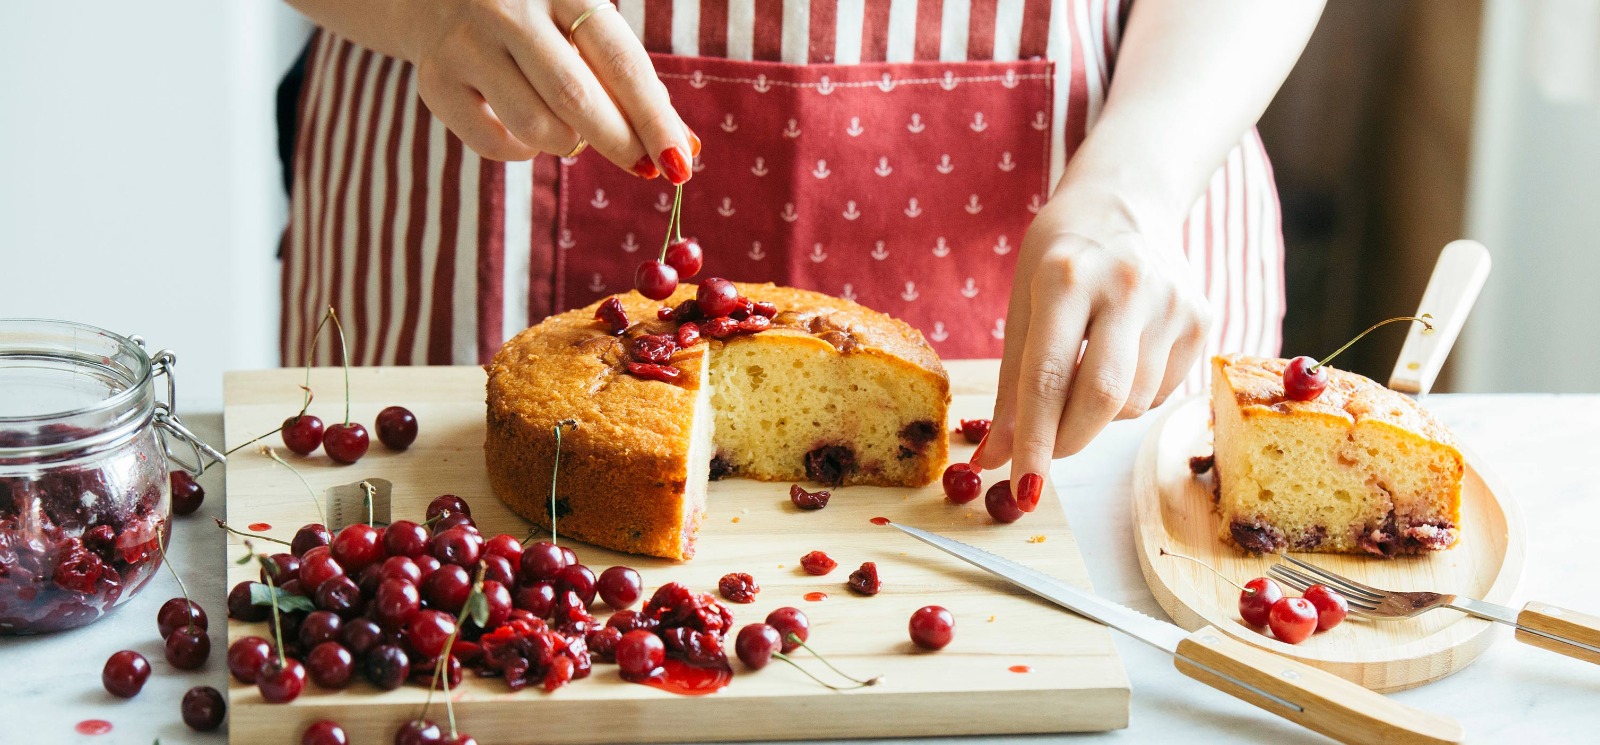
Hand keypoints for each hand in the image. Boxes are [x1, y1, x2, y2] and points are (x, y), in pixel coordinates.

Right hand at [398, 0, 696, 178]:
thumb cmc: (536, 18)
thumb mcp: (582, 26)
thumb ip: (629, 81)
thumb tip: (685, 148)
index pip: (621, 62)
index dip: (654, 119)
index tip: (681, 163)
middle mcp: (509, 8)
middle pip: (576, 98)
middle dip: (619, 143)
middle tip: (644, 167)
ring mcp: (466, 43)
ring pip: (535, 128)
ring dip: (569, 144)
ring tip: (571, 127)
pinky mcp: (435, 81)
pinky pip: (494, 145)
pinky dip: (523, 152)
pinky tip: (526, 130)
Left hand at [973, 193, 1209, 493]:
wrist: (1128, 201)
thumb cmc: (1061, 258)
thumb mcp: (1022, 304)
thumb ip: (1010, 387)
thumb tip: (994, 461)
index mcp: (1066, 276)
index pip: (1048, 376)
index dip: (1034, 441)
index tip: (1022, 488)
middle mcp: (1126, 285)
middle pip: (1102, 397)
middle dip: (1068, 442)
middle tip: (1046, 457)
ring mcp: (1172, 302)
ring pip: (1132, 403)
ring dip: (1098, 417)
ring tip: (1085, 374)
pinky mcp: (1203, 318)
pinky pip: (1160, 393)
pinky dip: (1131, 399)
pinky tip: (1121, 359)